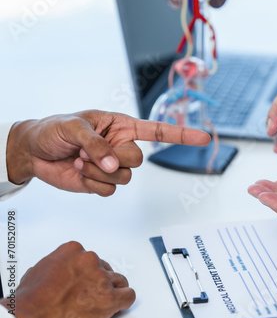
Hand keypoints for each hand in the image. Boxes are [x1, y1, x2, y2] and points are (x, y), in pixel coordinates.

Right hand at [0, 241, 134, 317]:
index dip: (87, 272)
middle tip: (90, 295)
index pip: (90, 257)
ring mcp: (101, 278)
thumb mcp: (35, 273)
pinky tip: (117, 306)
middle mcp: (90, 260)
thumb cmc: (29, 301)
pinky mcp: (109, 297)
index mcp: (73, 250)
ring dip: (112, 291)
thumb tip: (53, 272)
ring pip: (119, 281)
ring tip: (101, 301)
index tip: (84, 281)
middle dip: (99, 282)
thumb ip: (53, 267)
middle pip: (106, 268)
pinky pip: (128, 295)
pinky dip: (124, 301)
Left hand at [6, 110, 210, 195]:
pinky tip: (78, 173)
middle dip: (114, 158)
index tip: (203, 138)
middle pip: (138, 160)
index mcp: (120, 126)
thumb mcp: (74, 127)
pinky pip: (109, 191)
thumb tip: (113, 166)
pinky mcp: (101, 184)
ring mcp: (112, 166)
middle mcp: (120, 146)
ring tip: (78, 160)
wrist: (32, 152)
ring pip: (124, 177)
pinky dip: (92, 184)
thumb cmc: (53, 130)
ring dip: (97, 172)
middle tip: (87, 152)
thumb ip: (96, 145)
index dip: (181, 135)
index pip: (157, 131)